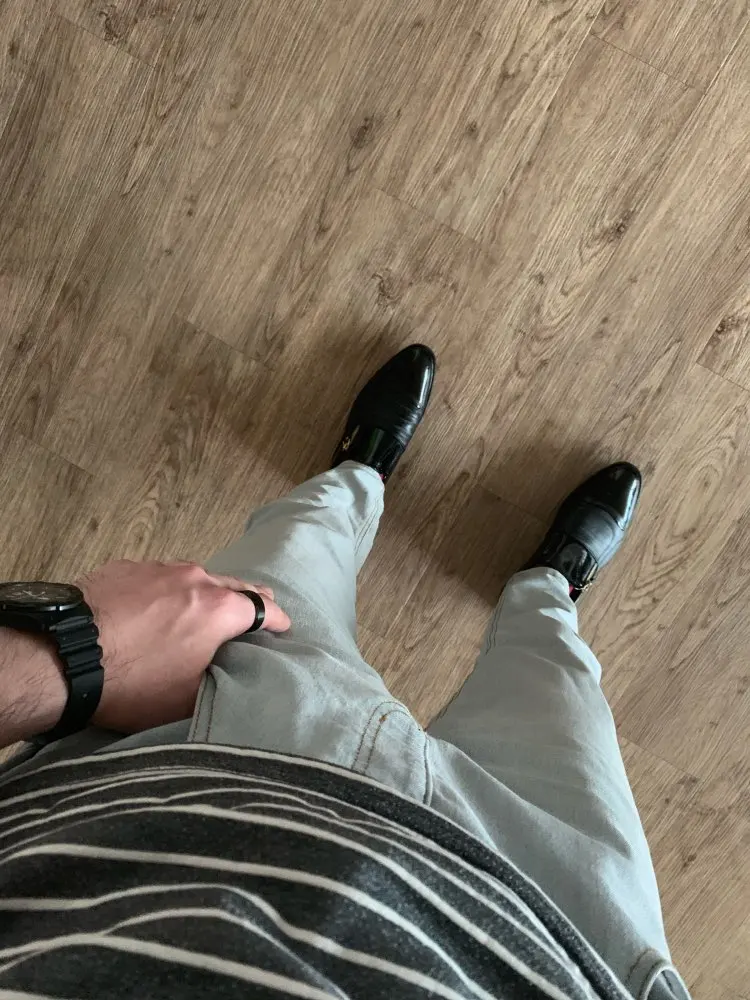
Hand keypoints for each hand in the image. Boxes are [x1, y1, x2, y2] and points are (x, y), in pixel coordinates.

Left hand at [78, 560, 290, 732]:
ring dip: (203, 594)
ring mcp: (159, 568)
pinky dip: (164, 591)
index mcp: (219, 609)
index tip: (284, 627)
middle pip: (234, 584)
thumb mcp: (186, 699)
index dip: (278, 621)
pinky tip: (151, 608)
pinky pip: (157, 577)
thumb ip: (217, 680)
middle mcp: (195, 579)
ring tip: (198, 611)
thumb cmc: (131, 683)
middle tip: (256, 609)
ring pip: (194, 578)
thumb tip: (225, 677)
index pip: (265, 609)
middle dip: (249, 598)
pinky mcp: (125, 567)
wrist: (65, 655)